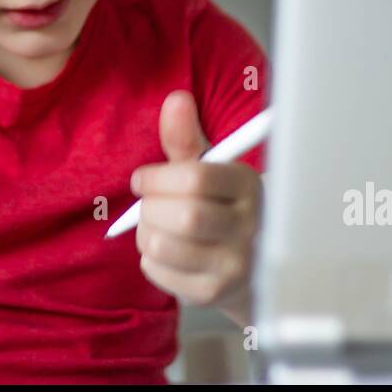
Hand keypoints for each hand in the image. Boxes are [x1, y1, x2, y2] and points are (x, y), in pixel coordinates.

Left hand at [131, 90, 262, 316]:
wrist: (244, 262)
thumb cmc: (218, 205)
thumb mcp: (207, 168)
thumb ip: (186, 138)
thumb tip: (175, 99)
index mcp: (248, 186)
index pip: (198, 178)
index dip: (158, 178)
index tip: (142, 180)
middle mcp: (249, 227)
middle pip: (184, 216)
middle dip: (151, 207)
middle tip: (147, 204)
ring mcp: (235, 264)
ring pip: (166, 245)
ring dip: (145, 231)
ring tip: (154, 225)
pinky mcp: (214, 292)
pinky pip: (160, 270)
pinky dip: (149, 257)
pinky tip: (165, 249)